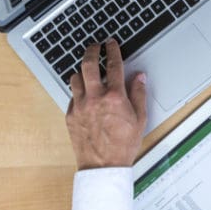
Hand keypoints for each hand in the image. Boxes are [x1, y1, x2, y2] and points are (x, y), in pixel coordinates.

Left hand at [66, 39, 147, 170]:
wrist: (103, 165)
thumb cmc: (123, 145)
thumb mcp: (140, 119)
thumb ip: (139, 94)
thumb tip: (139, 77)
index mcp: (114, 97)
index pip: (113, 65)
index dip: (113, 51)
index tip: (111, 44)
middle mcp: (95, 98)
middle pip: (88, 64)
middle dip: (92, 51)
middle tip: (95, 46)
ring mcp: (80, 106)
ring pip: (75, 77)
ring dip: (82, 71)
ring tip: (87, 70)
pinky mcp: (70, 115)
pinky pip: (72, 95)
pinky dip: (78, 90)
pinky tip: (85, 94)